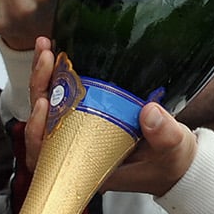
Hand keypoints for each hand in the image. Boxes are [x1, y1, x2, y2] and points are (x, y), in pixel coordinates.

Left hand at [22, 42, 198, 195]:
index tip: (43, 104)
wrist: (177, 159)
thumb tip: (149, 112)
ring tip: (46, 47)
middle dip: (38, 89)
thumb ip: (164, 135)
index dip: (36, 132)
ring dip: (44, 77)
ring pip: (48, 106)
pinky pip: (62, 96)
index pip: (46, 155)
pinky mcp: (87, 114)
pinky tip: (57, 50)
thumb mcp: (173, 150)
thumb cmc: (168, 162)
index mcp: (88, 166)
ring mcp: (79, 130)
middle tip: (46, 61)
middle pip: (41, 123)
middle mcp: (77, 149)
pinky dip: (57, 74)